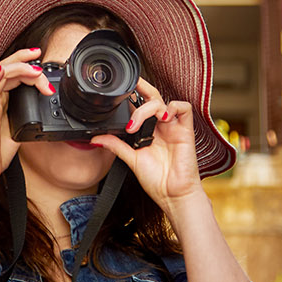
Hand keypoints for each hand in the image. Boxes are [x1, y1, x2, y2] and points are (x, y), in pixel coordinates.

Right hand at [0, 48, 55, 189]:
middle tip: (41, 59)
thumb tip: (43, 109)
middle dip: (26, 61)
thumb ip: (26, 116)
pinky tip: (1, 71)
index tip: (44, 69)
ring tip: (36, 72)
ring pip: (1, 73)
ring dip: (20, 69)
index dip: (28, 67)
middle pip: (8, 68)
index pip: (13, 74)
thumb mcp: (18, 129)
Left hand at [90, 78, 205, 212]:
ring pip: (162, 101)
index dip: (132, 94)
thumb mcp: (131, 159)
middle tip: (128, 88)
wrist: (172, 195)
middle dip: (141, 86)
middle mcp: (160, 126)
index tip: (118, 90)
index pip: (140, 105)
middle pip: (151, 96)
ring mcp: (173, 127)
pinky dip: (173, 107)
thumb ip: (115, 145)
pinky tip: (163, 118)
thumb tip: (95, 138)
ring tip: (135, 126)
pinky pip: (184, 107)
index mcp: (148, 130)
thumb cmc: (156, 180)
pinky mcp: (185, 130)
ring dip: (147, 108)